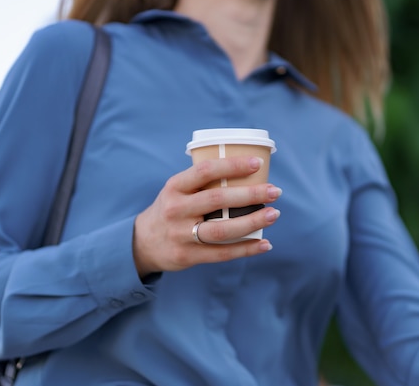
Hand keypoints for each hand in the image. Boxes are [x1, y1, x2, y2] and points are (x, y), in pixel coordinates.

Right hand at [133, 156, 281, 276]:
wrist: (142, 243)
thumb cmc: (171, 209)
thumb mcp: (177, 190)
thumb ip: (203, 183)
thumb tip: (247, 172)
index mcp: (175, 187)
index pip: (206, 171)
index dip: (233, 166)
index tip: (258, 163)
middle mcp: (176, 209)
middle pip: (218, 200)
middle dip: (251, 194)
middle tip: (275, 192)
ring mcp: (181, 235)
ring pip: (222, 230)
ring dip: (252, 222)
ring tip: (273, 215)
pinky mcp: (187, 256)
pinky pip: (221, 253)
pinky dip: (246, 249)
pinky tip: (264, 244)